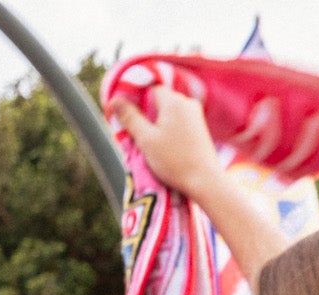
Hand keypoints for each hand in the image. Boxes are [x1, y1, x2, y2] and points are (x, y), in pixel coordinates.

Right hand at [107, 86, 223, 197]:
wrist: (205, 181)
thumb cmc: (174, 160)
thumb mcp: (146, 139)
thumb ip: (130, 117)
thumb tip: (114, 100)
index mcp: (173, 101)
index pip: (150, 89)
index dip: (137, 101)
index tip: (130, 118)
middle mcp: (187, 102)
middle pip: (159, 100)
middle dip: (147, 114)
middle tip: (139, 134)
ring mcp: (196, 114)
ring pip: (169, 111)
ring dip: (158, 123)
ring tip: (153, 143)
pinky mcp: (200, 127)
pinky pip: (179, 120)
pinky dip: (169, 129)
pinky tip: (166, 146)